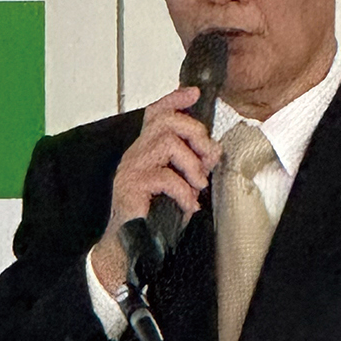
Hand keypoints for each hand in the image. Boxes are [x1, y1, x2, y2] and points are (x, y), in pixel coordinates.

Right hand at [90, 86, 221, 293]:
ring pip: (168, 143)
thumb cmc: (151, 217)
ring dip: (192, 164)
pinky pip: (165, 176)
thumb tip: (213, 152)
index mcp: (145, 150)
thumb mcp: (179, 186)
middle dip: (196, 133)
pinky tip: (188, 205)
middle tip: (209, 156)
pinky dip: (184, 191)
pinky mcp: (131, 186)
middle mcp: (136, 154)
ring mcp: (131, 169)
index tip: (194, 93)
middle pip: (167, 121)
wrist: (126, 247)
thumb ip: (193, 167)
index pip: (155, 113)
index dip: (175, 99)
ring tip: (198, 185)